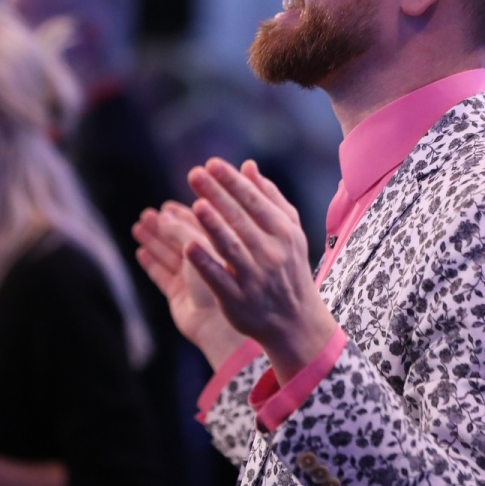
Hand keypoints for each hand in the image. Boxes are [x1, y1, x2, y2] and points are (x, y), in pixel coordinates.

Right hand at [134, 201, 247, 365]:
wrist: (221, 325)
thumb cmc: (223, 281)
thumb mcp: (204, 247)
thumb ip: (183, 230)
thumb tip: (165, 213)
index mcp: (220, 248)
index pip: (200, 227)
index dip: (182, 215)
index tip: (167, 205)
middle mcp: (207, 264)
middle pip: (181, 240)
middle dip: (164, 227)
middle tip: (147, 213)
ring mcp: (192, 281)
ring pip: (168, 255)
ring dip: (153, 241)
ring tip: (138, 227)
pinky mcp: (179, 297)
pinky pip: (162, 275)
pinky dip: (151, 263)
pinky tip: (140, 252)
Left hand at [185, 158, 337, 381]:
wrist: (296, 321)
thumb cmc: (288, 268)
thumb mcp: (289, 232)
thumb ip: (269, 198)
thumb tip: (248, 166)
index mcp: (283, 232)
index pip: (254, 201)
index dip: (232, 182)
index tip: (211, 164)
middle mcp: (271, 253)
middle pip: (239, 220)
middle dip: (217, 195)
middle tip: (194, 174)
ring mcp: (254, 278)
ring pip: (230, 247)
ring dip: (213, 226)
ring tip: (196, 205)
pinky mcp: (237, 300)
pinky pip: (219, 279)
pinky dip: (205, 263)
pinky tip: (188, 246)